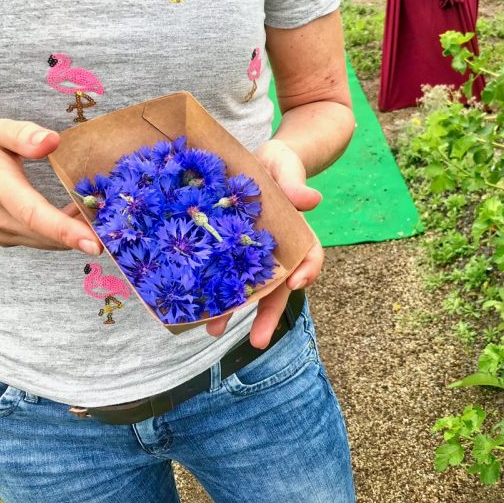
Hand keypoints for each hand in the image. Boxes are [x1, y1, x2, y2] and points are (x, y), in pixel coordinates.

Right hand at [0, 119, 102, 253]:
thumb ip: (21, 134)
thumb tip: (52, 140)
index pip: (33, 213)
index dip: (65, 230)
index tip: (94, 243)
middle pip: (46, 234)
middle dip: (82, 235)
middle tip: (115, 228)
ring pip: (45, 241)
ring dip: (73, 233)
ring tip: (99, 215)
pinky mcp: (3, 237)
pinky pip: (40, 240)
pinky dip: (61, 233)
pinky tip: (78, 215)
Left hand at [206, 140, 323, 344]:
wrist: (254, 162)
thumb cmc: (277, 164)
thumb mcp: (286, 166)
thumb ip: (295, 182)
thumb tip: (312, 199)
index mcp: (295, 232)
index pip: (309, 254)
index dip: (307, 270)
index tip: (296, 283)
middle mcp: (276, 250)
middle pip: (278, 287)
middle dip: (267, 315)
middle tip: (257, 341)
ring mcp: (251, 254)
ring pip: (246, 287)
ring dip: (232, 310)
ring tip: (212, 330)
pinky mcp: (228, 251)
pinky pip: (221, 273)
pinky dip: (209, 289)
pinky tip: (192, 303)